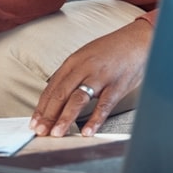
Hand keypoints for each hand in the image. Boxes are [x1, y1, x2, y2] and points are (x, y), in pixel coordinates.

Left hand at [30, 19, 152, 137]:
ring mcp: (100, 77)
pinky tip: (86, 131)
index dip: (41, 106)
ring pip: (78, 99)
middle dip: (48, 114)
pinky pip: (103, 105)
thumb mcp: (86, 56)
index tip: (34, 121)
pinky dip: (94, 120)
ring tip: (56, 133)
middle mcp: (84, 68)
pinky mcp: (117, 85)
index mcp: (73, 61)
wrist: (139, 39)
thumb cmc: (112, 50)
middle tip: (39, 131)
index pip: (52, 87)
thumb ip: (72, 74)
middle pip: (61, 94)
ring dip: (65, 118)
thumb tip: (57, 94)